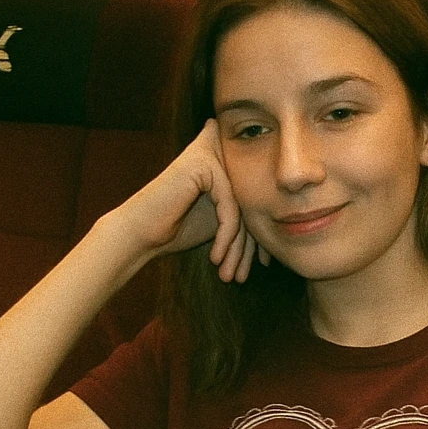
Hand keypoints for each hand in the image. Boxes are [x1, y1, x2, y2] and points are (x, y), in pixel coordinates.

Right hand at [123, 119, 267, 282]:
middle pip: (251, 205)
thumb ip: (247, 214)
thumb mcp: (222, 222)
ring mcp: (211, 154)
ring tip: (229, 276)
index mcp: (226, 161)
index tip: (261, 265)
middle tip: (241, 277)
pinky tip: (215, 259)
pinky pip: (229, 208)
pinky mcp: (203, 163)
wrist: (141, 232)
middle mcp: (220, 151)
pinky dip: (224, 237)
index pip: (256, 201)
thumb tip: (285, 224)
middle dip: (248, 247)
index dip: (260, 237)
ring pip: (242, 209)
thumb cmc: (178, 228)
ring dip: (235, 249)